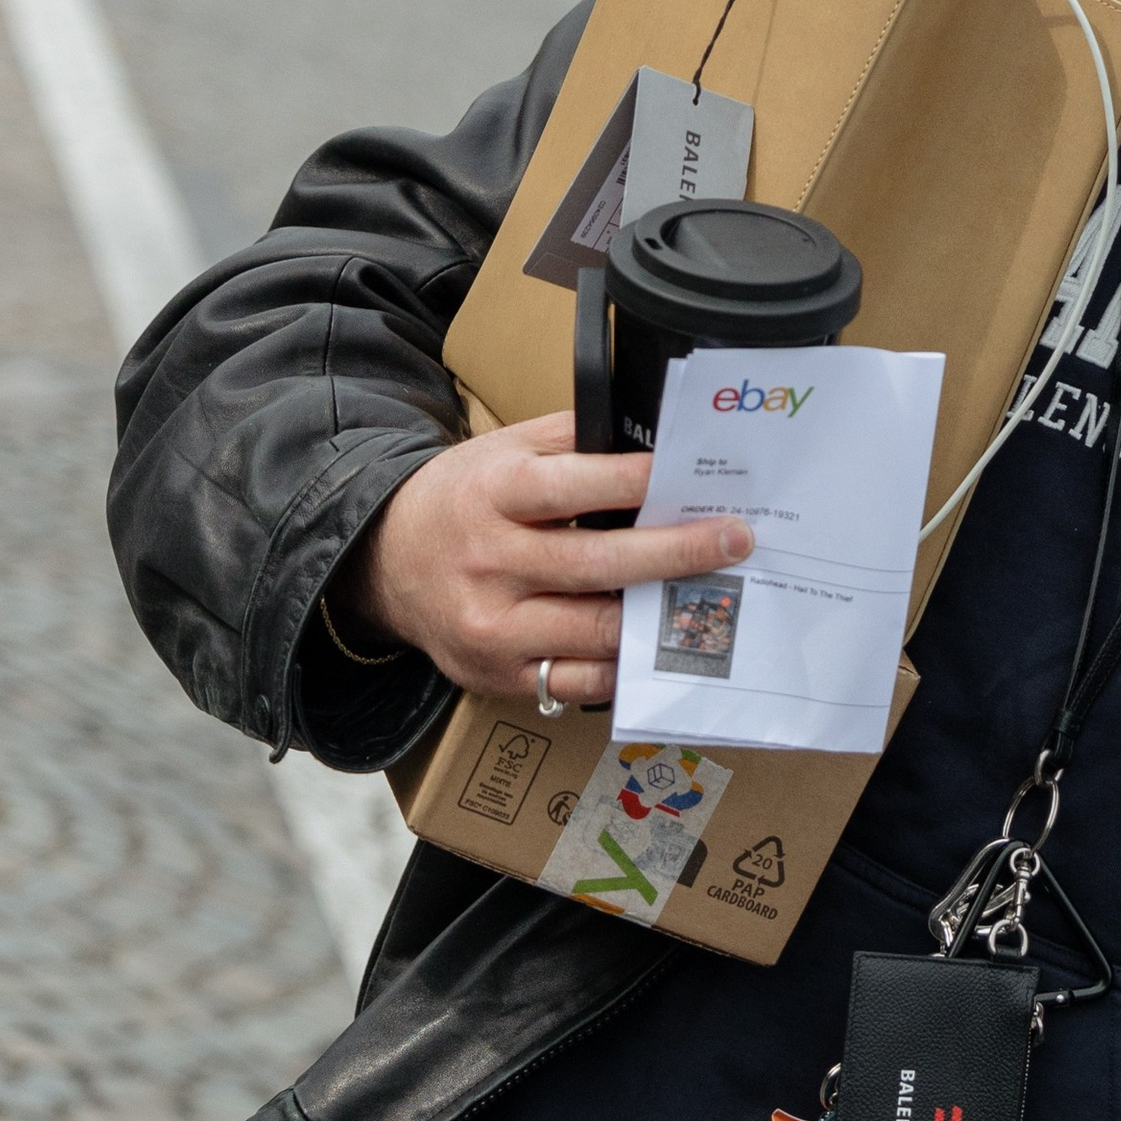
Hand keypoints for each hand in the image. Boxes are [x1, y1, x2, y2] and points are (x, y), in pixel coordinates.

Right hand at [332, 411, 752, 707]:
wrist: (386, 564)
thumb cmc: (464, 498)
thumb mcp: (505, 450)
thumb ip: (574, 443)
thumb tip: (658, 441)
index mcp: (493, 495)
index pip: (576, 485)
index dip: (639, 481)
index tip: (693, 477)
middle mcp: (489, 564)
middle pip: (597, 565)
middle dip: (676, 554)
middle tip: (734, 541)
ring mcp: (493, 629)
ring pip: (596, 631)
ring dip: (661, 614)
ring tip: (715, 594)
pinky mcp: (498, 676)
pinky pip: (579, 679)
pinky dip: (626, 662)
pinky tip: (663, 640)